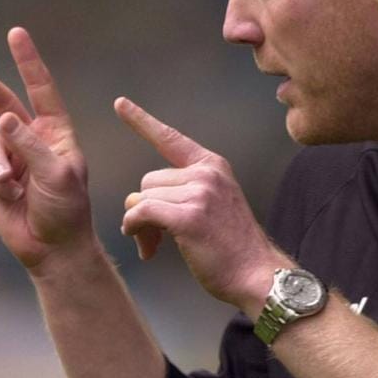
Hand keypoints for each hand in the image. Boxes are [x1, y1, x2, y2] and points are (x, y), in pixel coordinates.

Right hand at [0, 28, 93, 269]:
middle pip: (1, 102)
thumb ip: (30, 144)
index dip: (27, 62)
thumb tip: (2, 118)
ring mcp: (9, 158)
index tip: (16, 33)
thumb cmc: (66, 210)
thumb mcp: (57, 173)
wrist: (52, 249)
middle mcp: (29, 140)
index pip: (40, 89)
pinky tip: (8, 198)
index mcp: (54, 132)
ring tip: (10, 184)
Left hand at [115, 96, 283, 311]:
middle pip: (147, 182)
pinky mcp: (189, 217)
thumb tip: (136, 203)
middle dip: (145, 210)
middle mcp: (206, 173)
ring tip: (157, 245)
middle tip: (156, 238)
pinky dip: (136, 229)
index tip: (120, 103)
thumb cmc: (230, 248)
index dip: (141, 121)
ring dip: (141, 226)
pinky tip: (146, 247)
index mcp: (212, 165)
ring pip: (142, 199)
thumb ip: (182, 192)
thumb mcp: (213, 205)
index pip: (170, 138)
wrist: (257, 274)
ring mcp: (200, 193)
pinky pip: (141, 213)